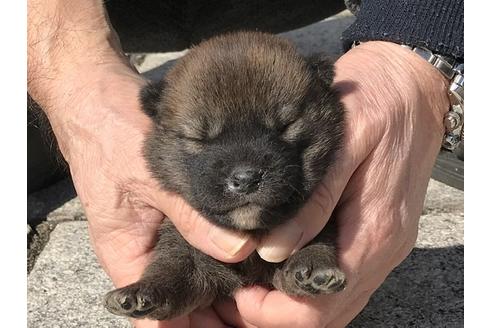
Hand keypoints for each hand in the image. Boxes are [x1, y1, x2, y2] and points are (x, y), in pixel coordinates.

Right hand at [28, 2, 255, 326]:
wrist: (99, 98)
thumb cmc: (112, 136)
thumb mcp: (153, 179)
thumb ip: (192, 216)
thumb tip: (238, 250)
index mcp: (127, 257)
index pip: (159, 317)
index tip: (237, 326)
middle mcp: (148, 252)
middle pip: (186, 303)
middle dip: (223, 311)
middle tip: (267, 308)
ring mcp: (165, 234)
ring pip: (199, 277)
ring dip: (229, 288)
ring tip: (269, 292)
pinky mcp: (179, 213)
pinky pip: (205, 245)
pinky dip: (229, 254)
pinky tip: (260, 256)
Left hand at [226, 41, 449, 326]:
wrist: (414, 87)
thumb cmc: (378, 104)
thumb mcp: (343, 143)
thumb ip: (314, 201)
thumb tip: (273, 250)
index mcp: (374, 232)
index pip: (321, 307)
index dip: (272, 312)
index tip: (235, 294)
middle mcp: (382, 249)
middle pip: (327, 314)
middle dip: (275, 314)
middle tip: (234, 293)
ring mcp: (383, 243)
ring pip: (336, 303)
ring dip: (291, 304)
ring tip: (249, 285)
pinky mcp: (377, 231)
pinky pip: (343, 279)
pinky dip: (310, 286)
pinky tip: (280, 267)